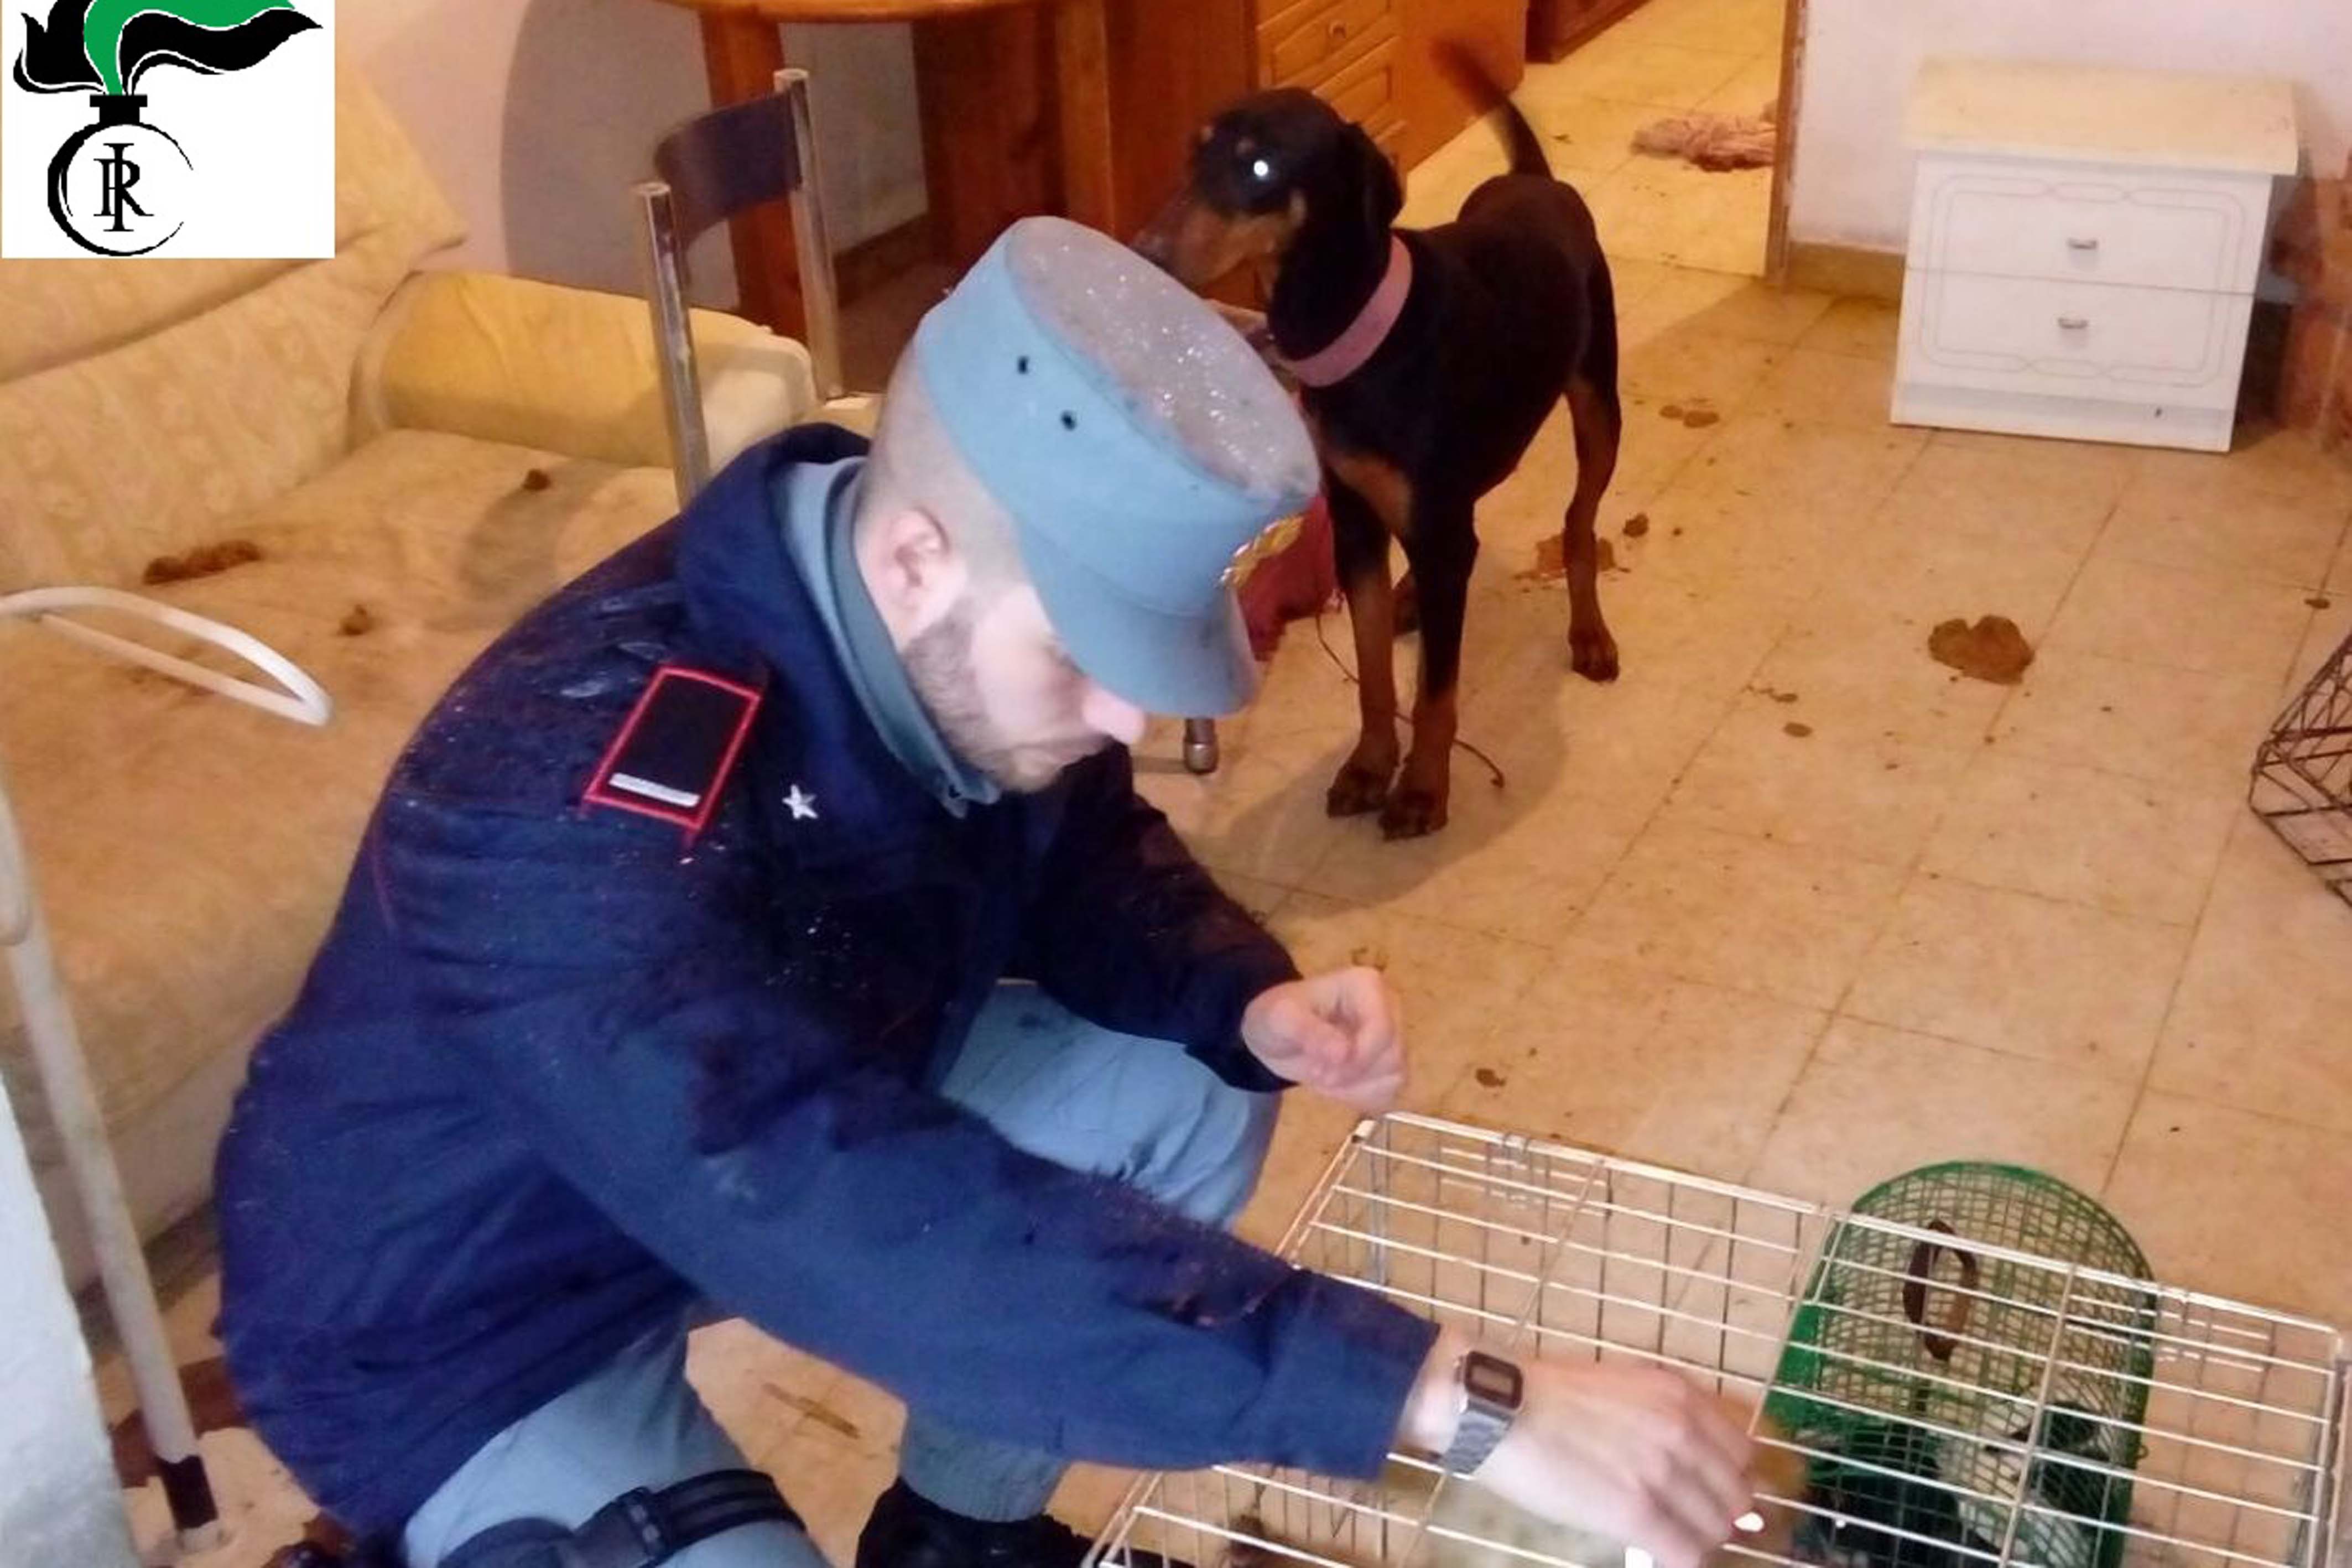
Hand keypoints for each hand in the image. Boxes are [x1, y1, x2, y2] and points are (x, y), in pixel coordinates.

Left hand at [1241, 968, 1403, 1113]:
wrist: (1277, 1034)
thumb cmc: (1277, 1017)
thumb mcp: (1281, 1019)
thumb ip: (1310, 1032)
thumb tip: (1344, 1054)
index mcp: (1367, 985)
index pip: (1383, 1030)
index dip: (1357, 1059)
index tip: (1321, 1072)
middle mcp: (1389, 1006)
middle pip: (1392, 1056)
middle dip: (1352, 1075)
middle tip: (1317, 1074)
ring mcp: (1393, 1035)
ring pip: (1395, 1076)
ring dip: (1355, 1087)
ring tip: (1324, 1076)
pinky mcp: (1389, 1061)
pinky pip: (1390, 1091)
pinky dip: (1361, 1096)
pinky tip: (1337, 1086)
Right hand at [1398, 1331, 1758, 1567]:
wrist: (1501, 1408)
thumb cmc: (1548, 1394)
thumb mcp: (1623, 1385)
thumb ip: (1664, 1417)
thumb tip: (1691, 1463)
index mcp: (1681, 1395)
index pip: (1742, 1452)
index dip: (1728, 1479)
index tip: (1709, 1492)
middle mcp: (1684, 1431)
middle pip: (1736, 1494)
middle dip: (1718, 1513)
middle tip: (1687, 1522)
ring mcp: (1664, 1473)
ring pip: (1715, 1528)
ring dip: (1697, 1538)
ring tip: (1668, 1537)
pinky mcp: (1637, 1512)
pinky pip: (1685, 1553)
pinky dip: (1679, 1559)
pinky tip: (1656, 1553)